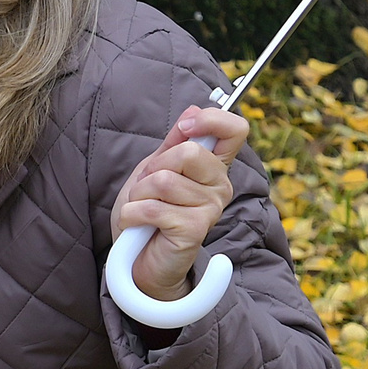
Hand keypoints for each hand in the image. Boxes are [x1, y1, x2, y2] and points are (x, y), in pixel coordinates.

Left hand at [108, 105, 245, 301]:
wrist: (138, 260)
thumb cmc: (148, 213)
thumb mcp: (155, 170)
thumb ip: (174, 143)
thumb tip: (193, 108)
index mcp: (213, 167)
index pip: (235, 130)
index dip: (211, 119)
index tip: (185, 126)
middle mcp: (220, 186)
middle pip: (189, 152)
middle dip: (154, 168)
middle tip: (147, 189)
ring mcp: (211, 209)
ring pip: (164, 180)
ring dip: (139, 195)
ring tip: (143, 210)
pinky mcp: (195, 229)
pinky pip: (152, 207)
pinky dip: (132, 214)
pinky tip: (137, 225)